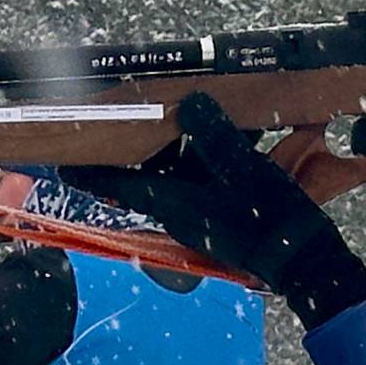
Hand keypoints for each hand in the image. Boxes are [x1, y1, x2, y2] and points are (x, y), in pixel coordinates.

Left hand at [76, 94, 365, 328]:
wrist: (304, 261)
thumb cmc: (271, 221)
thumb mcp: (246, 171)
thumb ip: (217, 137)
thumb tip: (192, 103)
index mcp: (174, 202)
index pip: (119, 184)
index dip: (90, 172)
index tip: (61, 163)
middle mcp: (180, 209)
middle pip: (145, 172)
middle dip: (138, 144)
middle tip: (129, 114)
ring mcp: (200, 213)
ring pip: (175, 173)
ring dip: (177, 147)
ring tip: (184, 113)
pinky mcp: (221, 214)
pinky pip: (201, 179)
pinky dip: (204, 157)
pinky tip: (224, 133)